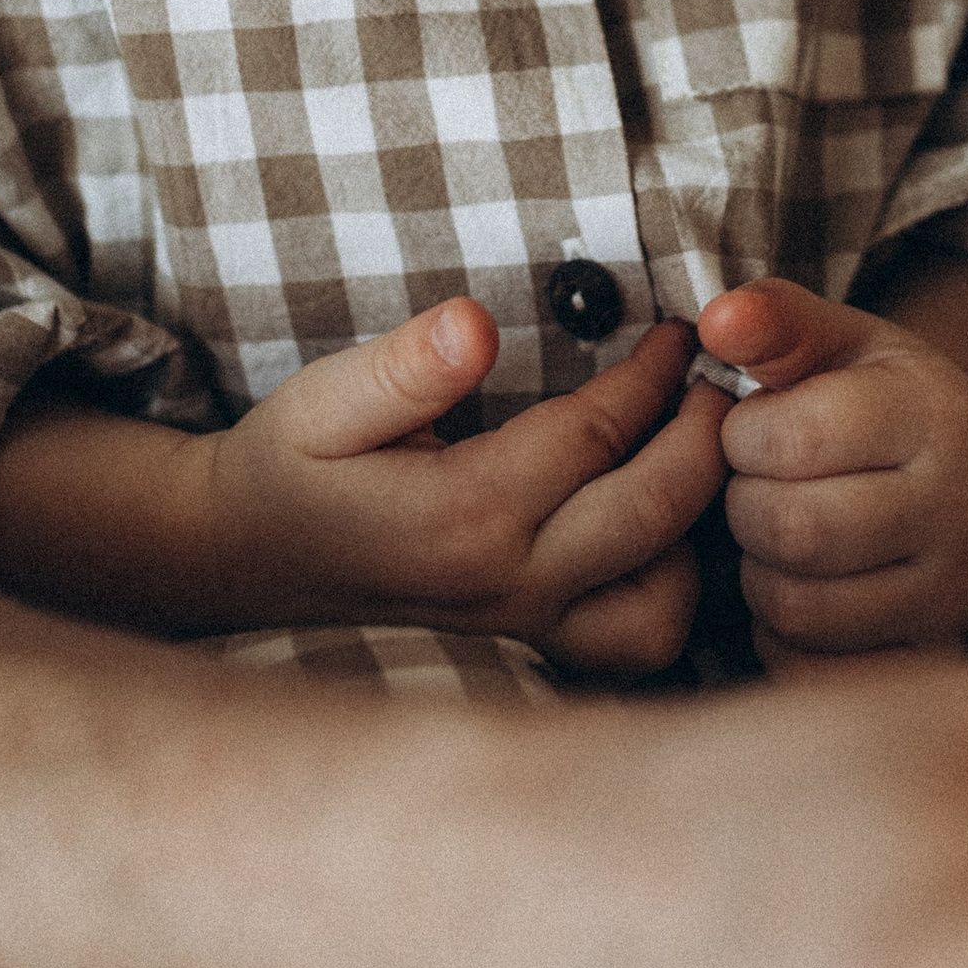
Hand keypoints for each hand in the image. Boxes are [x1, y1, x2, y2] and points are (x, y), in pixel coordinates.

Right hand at [196, 305, 724, 670]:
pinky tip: (663, 524)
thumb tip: (475, 322)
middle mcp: (507, 582)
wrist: (248, 557)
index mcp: (464, 513)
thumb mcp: (322, 400)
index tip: (679, 330)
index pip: (597, 433)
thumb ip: (403, 366)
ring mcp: (524, 626)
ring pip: (664, 600)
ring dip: (699, 524)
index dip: (652, 375)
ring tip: (694, 450)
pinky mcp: (532, 646)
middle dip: (703, 435)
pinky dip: (672, 588)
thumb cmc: (290, 466)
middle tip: (718, 378)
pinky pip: (637, 641)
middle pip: (654, 511)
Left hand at [698, 278, 967, 668]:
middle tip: (755, 487)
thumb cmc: (859, 396)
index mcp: (934, 411)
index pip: (794, 439)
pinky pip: (812, 668)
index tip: (752, 428)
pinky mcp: (928, 654)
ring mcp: (951, 591)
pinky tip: (799, 589)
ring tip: (777, 535)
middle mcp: (961, 506)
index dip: (742, 436)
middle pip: (793, 530)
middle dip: (744, 508)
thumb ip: (773, 320)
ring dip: (758, 574)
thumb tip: (719, 320)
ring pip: (796, 607)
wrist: (936, 468)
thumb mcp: (825, 339)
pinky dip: (781, 636)